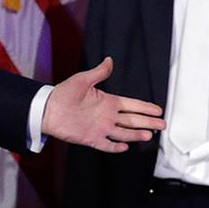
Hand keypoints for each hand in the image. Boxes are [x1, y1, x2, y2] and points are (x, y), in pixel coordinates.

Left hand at [43, 57, 163, 152]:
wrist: (46, 109)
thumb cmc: (62, 93)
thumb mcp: (82, 80)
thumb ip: (99, 72)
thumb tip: (109, 60)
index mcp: (107, 102)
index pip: (132, 105)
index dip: (145, 108)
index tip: (158, 109)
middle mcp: (106, 116)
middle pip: (132, 120)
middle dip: (147, 122)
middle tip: (162, 124)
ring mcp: (100, 128)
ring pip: (123, 133)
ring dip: (135, 134)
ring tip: (149, 135)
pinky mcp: (90, 138)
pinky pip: (106, 145)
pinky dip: (115, 147)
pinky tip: (125, 147)